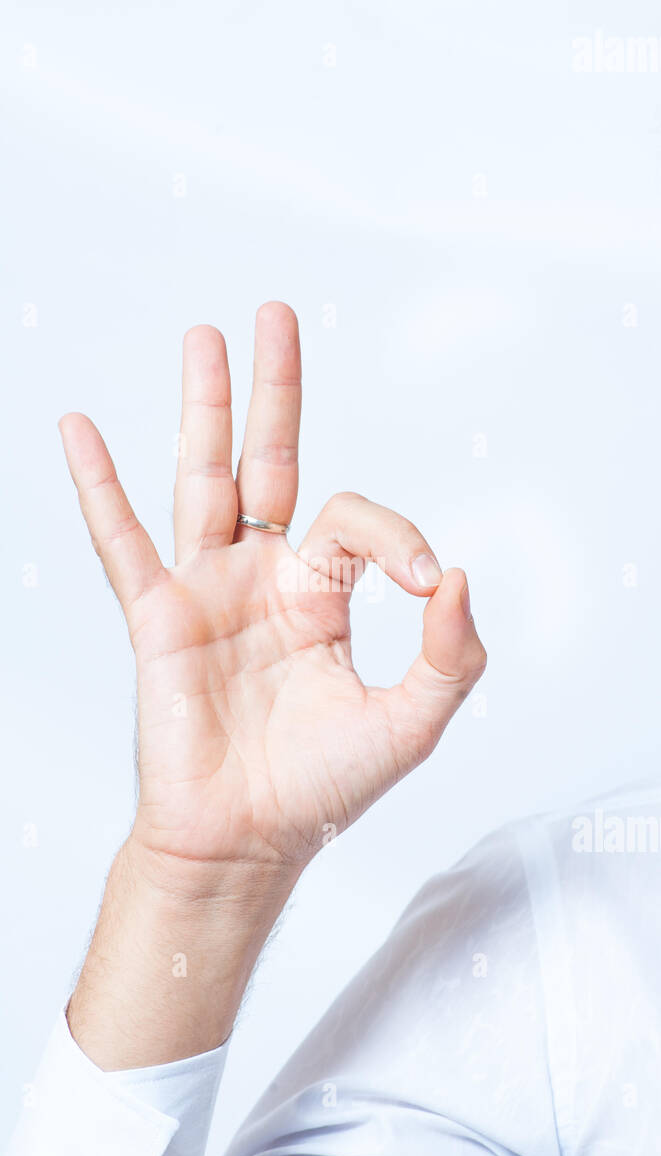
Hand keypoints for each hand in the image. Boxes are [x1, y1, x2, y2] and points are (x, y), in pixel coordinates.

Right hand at [60, 304, 485, 888]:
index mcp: (321, 597)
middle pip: (270, 460)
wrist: (248, 842)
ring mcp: (206, 591)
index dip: (397, 533)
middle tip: (277, 314)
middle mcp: (263, 579)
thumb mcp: (413, 720)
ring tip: (204, 335)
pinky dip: (98, 485)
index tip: (424, 580)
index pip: (357, 521)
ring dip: (203, 407)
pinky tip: (78, 426)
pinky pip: (121, 540)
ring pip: (203, 478)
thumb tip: (456, 577)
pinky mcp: (158, 616)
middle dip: (275, 389)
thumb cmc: (321, 789)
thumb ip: (449, 653)